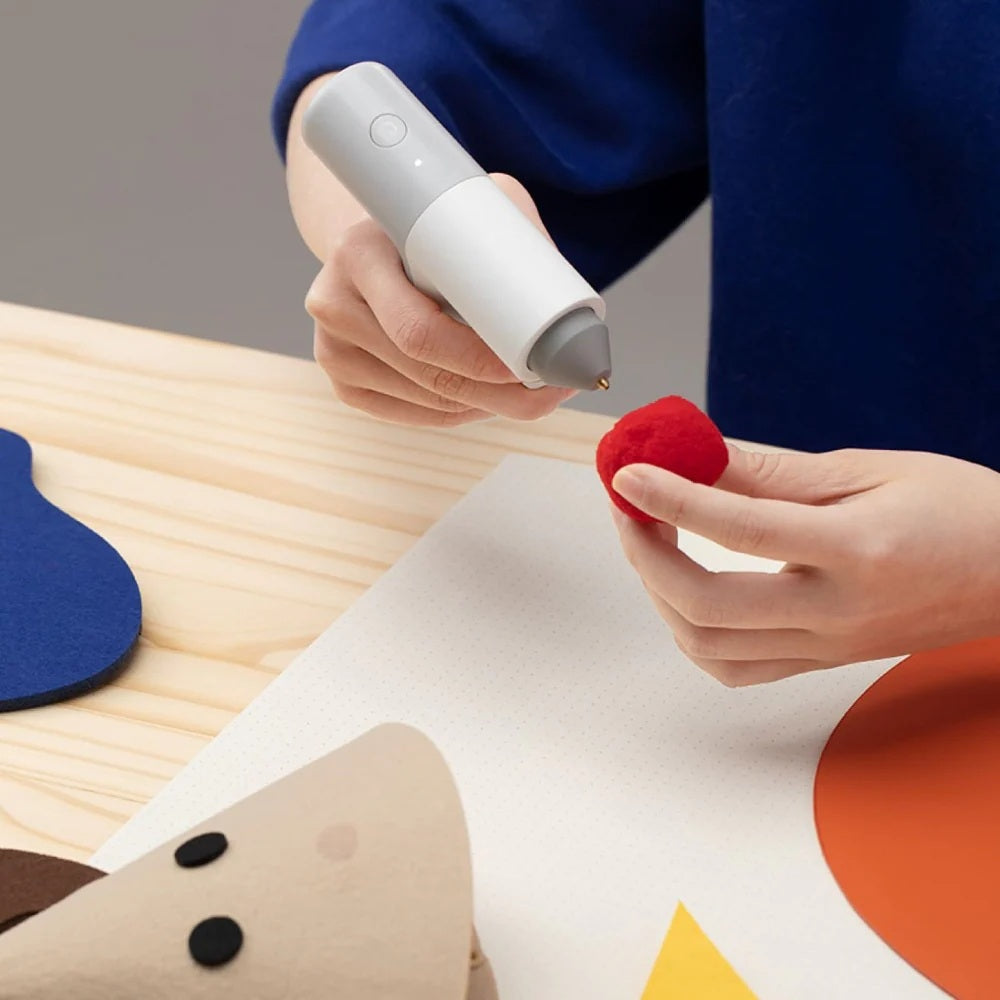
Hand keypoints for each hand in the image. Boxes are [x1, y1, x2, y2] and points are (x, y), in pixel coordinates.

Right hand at [305, 173, 573, 426]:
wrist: (377, 243)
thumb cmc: (434, 225)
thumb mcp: (476, 205)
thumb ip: (517, 238)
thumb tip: (568, 307)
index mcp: (358, 252)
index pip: (419, 330)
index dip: (479, 360)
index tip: (530, 367)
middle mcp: (333, 303)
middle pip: (429, 376)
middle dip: (501, 394)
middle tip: (551, 391)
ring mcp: (333, 351)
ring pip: (430, 403)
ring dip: (489, 406)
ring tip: (533, 392)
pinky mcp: (344, 384)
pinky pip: (417, 416)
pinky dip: (461, 414)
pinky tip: (490, 399)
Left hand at [610, 445, 999, 685]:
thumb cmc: (960, 511)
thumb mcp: (870, 470)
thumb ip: (774, 471)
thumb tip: (697, 456)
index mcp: (857, 551)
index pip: (738, 529)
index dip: (670, 498)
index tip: (626, 474)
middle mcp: (837, 612)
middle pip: (707, 606)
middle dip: (646, 554)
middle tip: (629, 507)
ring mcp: (827, 648)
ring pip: (710, 648)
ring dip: (660, 595)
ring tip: (651, 541)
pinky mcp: (823, 664)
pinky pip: (736, 669)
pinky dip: (693, 633)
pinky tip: (685, 589)